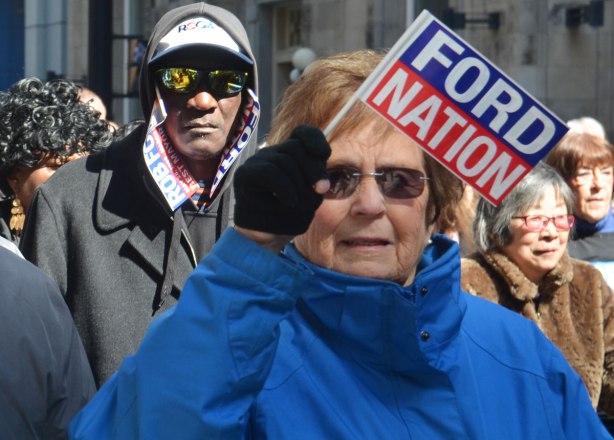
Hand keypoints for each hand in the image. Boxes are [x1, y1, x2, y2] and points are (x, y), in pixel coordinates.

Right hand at [233, 125, 330, 246]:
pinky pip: (270, 172)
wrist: (266, 237)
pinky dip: (284, 188)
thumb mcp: (310, 197)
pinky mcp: (245, 174)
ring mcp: (256, 162)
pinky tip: (289, 202)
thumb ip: (316, 182)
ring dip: (298, 185)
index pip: (302, 133)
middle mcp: (272, 154)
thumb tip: (320, 181)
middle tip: (321, 190)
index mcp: (289, 155)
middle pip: (295, 147)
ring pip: (283, 160)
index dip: (315, 139)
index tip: (325, 155)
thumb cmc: (289, 217)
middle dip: (313, 169)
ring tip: (297, 204)